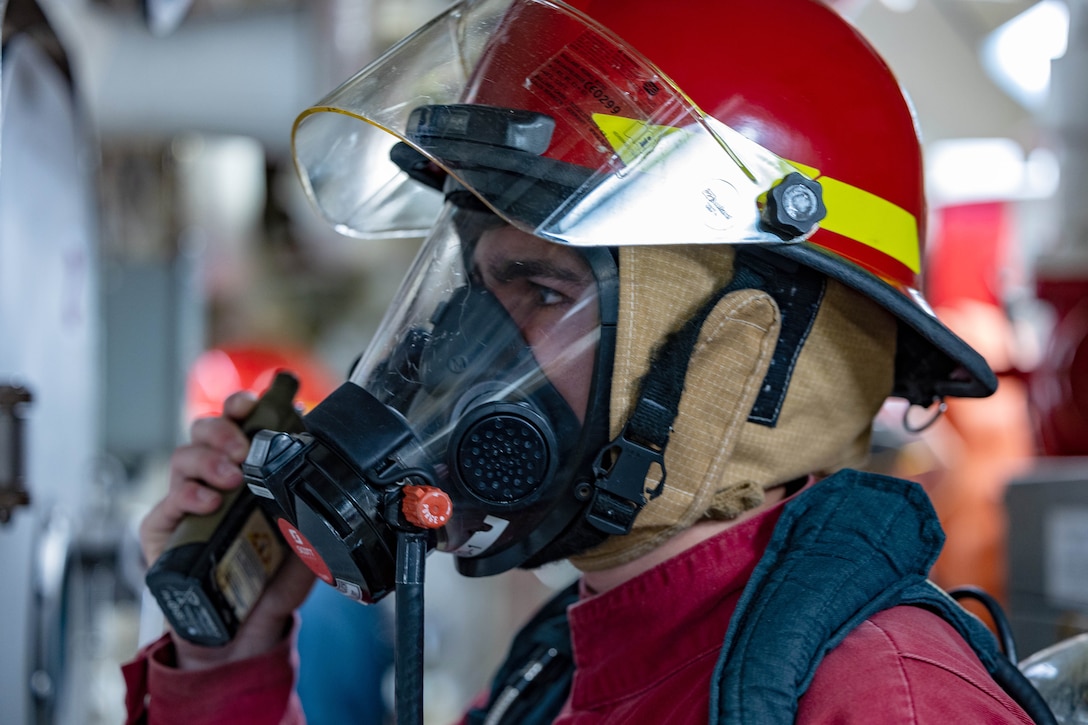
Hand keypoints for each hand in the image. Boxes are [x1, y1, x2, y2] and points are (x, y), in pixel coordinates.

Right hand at [140, 391, 315, 668]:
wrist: (248, 628)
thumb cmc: (274, 575)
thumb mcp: (306, 535)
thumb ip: (313, 505)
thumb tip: (330, 476)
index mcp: (246, 470)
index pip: (237, 423)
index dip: (241, 406)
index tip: (252, 404)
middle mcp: (213, 478)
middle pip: (203, 430)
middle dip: (224, 429)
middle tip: (243, 449)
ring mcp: (185, 502)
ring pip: (183, 457)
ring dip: (209, 459)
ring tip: (232, 477)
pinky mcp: (163, 531)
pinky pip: (167, 502)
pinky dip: (189, 495)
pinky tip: (210, 502)